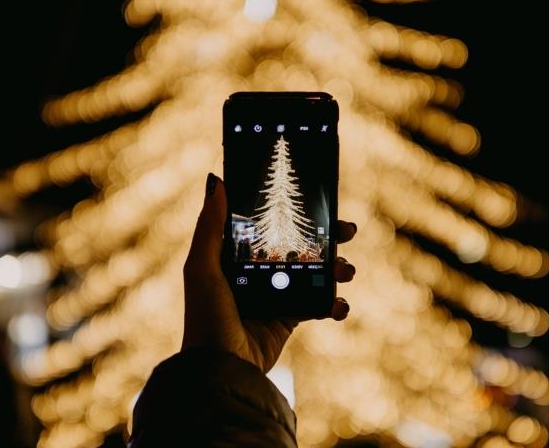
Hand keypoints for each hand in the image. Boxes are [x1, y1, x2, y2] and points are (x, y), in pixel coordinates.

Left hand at [182, 173, 356, 372]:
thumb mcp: (202, 267)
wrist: (223, 367)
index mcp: (236, 256)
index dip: (293, 213)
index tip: (316, 200)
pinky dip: (335, 304)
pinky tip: (338, 305)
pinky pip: (319, 304)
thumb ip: (210, 227)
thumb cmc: (206, 316)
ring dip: (337, 268)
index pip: (270, 226)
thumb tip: (216, 180)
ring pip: (315, 272)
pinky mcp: (290, 317)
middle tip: (346, 231)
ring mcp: (276, 294)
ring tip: (345, 270)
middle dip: (327, 238)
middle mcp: (258, 271)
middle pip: (299, 246)